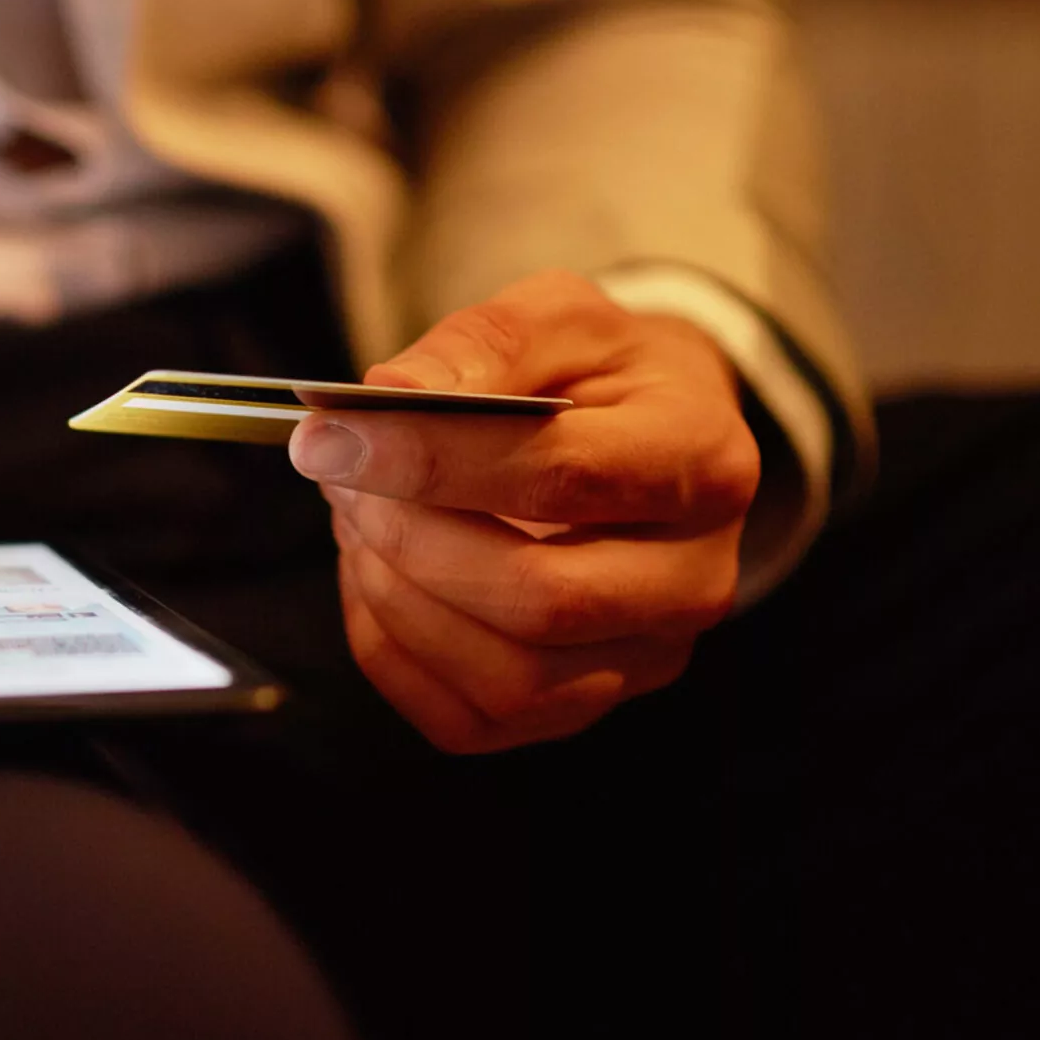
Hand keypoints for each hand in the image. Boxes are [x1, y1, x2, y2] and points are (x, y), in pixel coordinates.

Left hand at [289, 270, 759, 753]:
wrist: (646, 439)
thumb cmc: (597, 377)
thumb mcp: (555, 318)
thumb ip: (478, 349)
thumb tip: (386, 399)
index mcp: (704, 460)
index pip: (563, 478)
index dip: (433, 461)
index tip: (335, 437)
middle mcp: (695, 577)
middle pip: (538, 599)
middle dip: (409, 541)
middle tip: (339, 480)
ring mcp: (645, 657)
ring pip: (506, 678)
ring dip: (397, 600)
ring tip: (357, 521)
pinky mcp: (584, 707)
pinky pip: (468, 721)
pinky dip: (394, 654)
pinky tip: (376, 579)